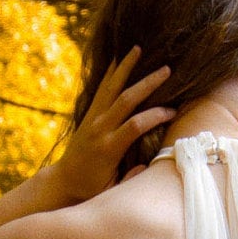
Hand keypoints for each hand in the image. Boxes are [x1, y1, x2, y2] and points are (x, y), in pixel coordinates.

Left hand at [55, 49, 174, 199]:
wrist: (64, 181)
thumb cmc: (93, 188)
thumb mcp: (112, 190)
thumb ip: (131, 179)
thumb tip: (147, 166)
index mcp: (109, 148)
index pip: (136, 125)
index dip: (156, 116)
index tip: (173, 111)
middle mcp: (100, 129)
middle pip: (126, 99)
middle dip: (148, 83)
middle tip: (167, 69)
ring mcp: (93, 119)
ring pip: (112, 87)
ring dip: (126, 67)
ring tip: (138, 48)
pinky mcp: (89, 114)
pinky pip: (102, 88)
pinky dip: (112, 72)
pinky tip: (120, 58)